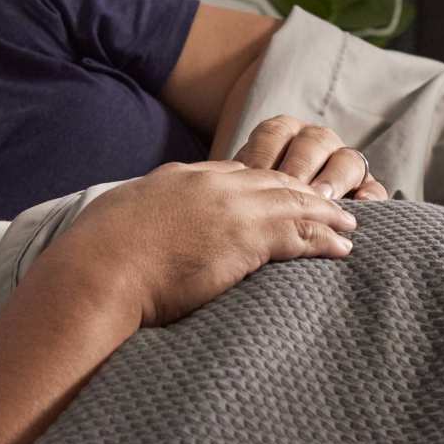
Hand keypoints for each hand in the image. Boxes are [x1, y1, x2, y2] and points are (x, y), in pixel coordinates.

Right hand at [46, 160, 356, 327]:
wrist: (99, 270)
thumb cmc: (95, 259)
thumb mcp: (116, 221)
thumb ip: (136, 218)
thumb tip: (129, 231)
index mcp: (177, 179)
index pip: (231, 173)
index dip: (261, 183)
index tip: (278, 192)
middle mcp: (209, 184)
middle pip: (270, 181)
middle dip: (303, 192)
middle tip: (329, 202)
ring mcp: (231, 207)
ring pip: (294, 203)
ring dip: (325, 214)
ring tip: (349, 223)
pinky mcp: (247, 237)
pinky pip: (300, 234)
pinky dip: (326, 239)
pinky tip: (343, 247)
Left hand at [233, 115, 387, 199]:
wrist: (270, 224)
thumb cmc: (251, 209)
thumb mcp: (241, 191)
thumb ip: (238, 183)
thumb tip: (221, 181)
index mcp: (283, 134)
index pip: (275, 132)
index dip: (265, 153)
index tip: (254, 176)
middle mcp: (316, 143)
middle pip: (315, 142)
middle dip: (301, 165)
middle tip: (290, 190)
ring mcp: (344, 165)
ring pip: (347, 160)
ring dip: (334, 178)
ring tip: (323, 199)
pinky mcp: (367, 190)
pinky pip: (374, 189)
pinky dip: (370, 196)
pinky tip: (360, 205)